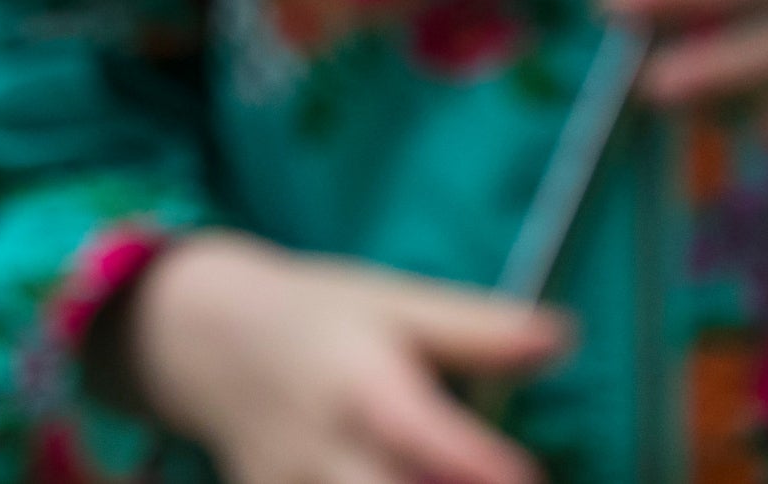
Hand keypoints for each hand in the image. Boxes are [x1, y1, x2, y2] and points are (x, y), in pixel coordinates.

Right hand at [121, 231, 567, 483]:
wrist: (205, 338)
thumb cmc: (317, 318)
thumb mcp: (391, 302)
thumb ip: (476, 329)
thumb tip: (562, 338)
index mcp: (358, 382)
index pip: (412, 427)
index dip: (473, 462)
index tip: (527, 476)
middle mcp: (320, 444)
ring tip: (447, 483)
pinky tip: (395, 483)